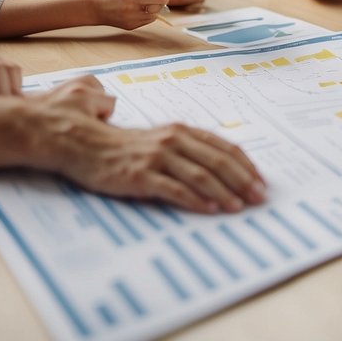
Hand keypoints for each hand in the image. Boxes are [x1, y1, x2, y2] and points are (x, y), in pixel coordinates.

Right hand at [33, 78, 266, 213]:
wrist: (81, 144)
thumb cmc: (121, 146)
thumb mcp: (157, 140)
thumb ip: (184, 147)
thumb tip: (216, 162)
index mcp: (180, 130)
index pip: (223, 146)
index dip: (245, 165)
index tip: (261, 182)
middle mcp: (172, 140)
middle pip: (217, 160)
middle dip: (242, 180)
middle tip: (259, 198)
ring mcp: (156, 157)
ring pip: (200, 175)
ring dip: (223, 192)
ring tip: (238, 207)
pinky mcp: (140, 175)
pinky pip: (173, 189)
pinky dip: (194, 200)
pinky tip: (208, 210)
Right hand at [95, 0, 170, 29]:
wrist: (99, 8)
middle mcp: (131, 9)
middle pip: (158, 6)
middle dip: (160, 1)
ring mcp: (132, 20)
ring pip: (154, 14)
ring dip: (153, 8)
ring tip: (144, 4)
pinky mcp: (132, 27)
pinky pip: (148, 20)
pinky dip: (147, 15)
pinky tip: (139, 10)